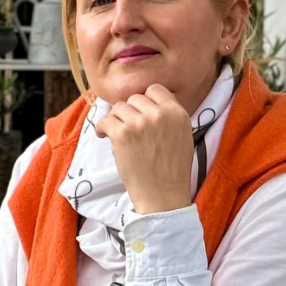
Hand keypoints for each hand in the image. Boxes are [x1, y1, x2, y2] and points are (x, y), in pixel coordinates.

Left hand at [95, 84, 193, 213]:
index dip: (146, 101)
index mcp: (177, 113)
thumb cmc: (172, 170)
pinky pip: (105, 120)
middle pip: (135, 98)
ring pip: (119, 108)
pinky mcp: (122, 134)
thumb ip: (169, 116)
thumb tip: (147, 102)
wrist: (163, 196)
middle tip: (129, 129)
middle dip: (130, 112)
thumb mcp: (183, 135)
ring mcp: (140, 123)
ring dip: (116, 120)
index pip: (155, 89)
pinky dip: (102, 128)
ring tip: (119, 135)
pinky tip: (105, 136)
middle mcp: (159, 114)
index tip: (141, 114)